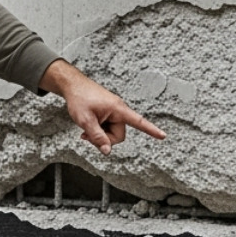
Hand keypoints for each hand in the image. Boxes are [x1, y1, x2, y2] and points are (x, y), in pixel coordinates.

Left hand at [39, 60, 166, 155]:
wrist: (72, 85)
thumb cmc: (79, 98)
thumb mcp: (85, 120)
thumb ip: (97, 137)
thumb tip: (107, 151)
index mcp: (118, 109)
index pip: (138, 121)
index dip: (151, 130)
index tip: (163, 136)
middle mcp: (118, 110)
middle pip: (118, 135)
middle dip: (104, 139)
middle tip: (87, 136)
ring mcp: (112, 112)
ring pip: (111, 133)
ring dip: (99, 135)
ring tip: (85, 129)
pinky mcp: (107, 113)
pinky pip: (107, 127)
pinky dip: (98, 130)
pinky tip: (87, 127)